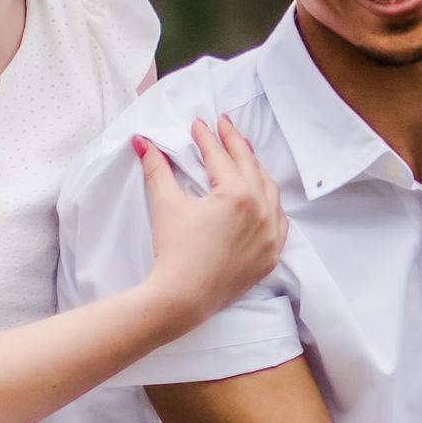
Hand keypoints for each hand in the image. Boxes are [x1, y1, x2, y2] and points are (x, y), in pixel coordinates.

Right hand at [139, 117, 284, 322]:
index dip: (207, 137)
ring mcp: (270, 234)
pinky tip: (263, 197)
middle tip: (224, 126)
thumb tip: (143, 141)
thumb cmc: (175, 252)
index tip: (200, 123)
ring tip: (245, 153)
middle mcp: (261, 210)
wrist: (182, 298)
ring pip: (270, 191)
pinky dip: (271, 205)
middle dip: (235, 144)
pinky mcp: (270, 255)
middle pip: (250, 166)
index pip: (221, 156)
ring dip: (256, 170)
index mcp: (238, 194)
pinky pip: (279, 222)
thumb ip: (158, 168)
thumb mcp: (166, 204)